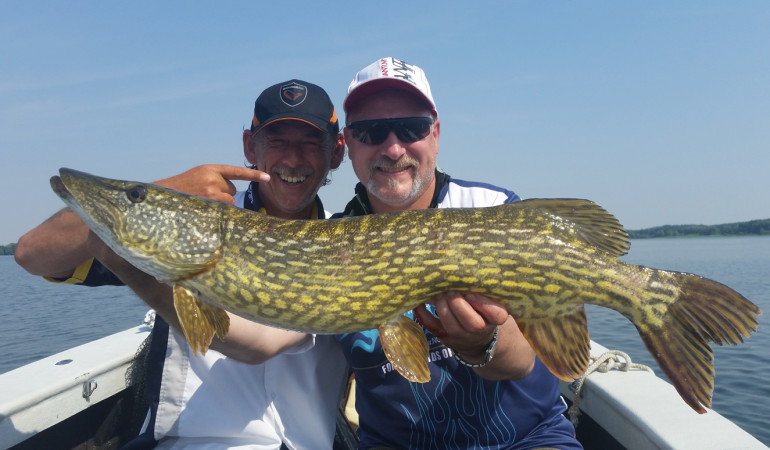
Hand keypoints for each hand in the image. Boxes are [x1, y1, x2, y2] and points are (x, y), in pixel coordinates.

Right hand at [154, 164, 269, 203]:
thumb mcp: (198, 176)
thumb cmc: (182, 189)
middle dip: (222, 193)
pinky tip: (205, 207)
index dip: (253, 175)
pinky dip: (218, 210)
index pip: (236, 171)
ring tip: (202, 201)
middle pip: (231, 189)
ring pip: (228, 200)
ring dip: (219, 203)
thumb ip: (215, 179)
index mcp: (210, 168)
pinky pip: (223, 208)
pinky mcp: (209, 203)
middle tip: (203, 194)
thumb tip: (231, 194)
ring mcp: (211, 191)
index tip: (268, 177)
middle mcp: (212, 178)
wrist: (162, 196)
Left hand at [415, 291, 507, 355]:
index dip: (483, 304)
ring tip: (438, 293)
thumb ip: (479, 287)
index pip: (497, 314)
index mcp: (495, 317)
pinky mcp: (446, 338)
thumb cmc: (481, 308)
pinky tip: (419, 303)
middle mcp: (480, 329)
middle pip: (472, 323)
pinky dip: (423, 314)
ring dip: (442, 307)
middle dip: (458, 304)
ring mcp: (462, 336)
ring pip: (452, 326)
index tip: (470, 293)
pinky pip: (433, 328)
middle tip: (450, 290)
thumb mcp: (488, 300)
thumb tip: (459, 266)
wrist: (475, 338)